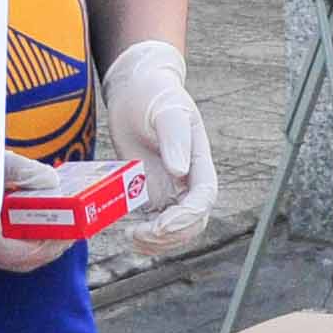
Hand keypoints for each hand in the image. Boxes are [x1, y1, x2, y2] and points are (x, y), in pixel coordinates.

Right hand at [0, 154, 77, 274]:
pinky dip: (19, 238)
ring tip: (53, 225)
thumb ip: (25, 171)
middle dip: (47, 247)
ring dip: (34, 243)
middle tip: (67, 230)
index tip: (68, 232)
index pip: (22, 256)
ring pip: (9, 255)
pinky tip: (28, 219)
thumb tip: (52, 181)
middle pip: (19, 260)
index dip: (49, 248)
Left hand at [99, 39, 218, 258]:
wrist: (136, 90)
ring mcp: (171, 188)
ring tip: (132, 238)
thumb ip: (174, 138)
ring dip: (159, 243)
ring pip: (176, 229)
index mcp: (199, 160)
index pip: (203, 198)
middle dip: (171, 236)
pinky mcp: (152, 192)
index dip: (186, 217)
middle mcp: (189, 179)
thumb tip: (179, 171)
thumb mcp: (165, 110)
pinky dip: (146, 237)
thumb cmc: (153, 94)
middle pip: (193, 221)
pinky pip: (155, 224)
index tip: (161, 225)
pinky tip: (128, 233)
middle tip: (139, 235)